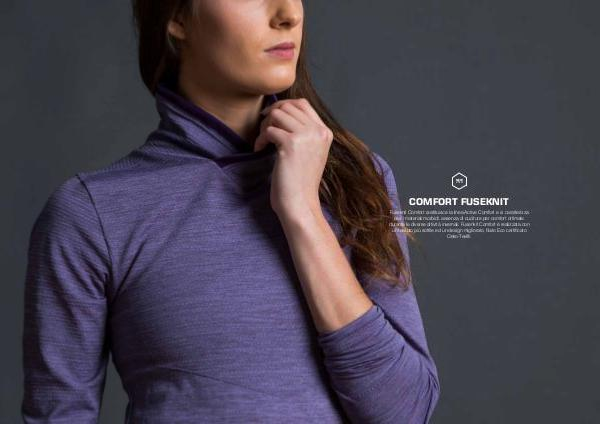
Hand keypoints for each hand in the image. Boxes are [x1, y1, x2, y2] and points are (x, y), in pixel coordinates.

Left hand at [254, 98, 332, 219]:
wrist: (300, 203)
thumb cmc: (300, 182)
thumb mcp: (309, 152)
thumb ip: (303, 132)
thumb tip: (280, 110)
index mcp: (325, 132)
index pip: (303, 104)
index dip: (283, 106)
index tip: (270, 117)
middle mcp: (318, 131)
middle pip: (288, 106)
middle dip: (271, 116)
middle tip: (265, 133)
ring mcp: (306, 136)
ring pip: (278, 114)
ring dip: (265, 126)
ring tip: (263, 142)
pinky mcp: (291, 144)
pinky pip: (269, 129)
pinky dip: (261, 139)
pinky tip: (260, 149)